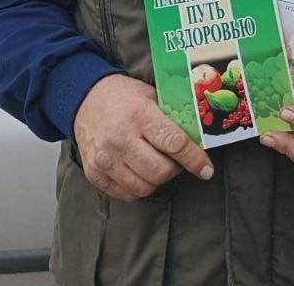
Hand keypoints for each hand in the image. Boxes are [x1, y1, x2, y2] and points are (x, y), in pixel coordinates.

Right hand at [72, 73, 212, 200]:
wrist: (86, 99)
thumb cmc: (125, 98)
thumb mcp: (153, 97)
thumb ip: (173, 120)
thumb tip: (200, 142)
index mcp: (140, 116)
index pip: (175, 144)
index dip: (195, 160)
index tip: (207, 169)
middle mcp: (120, 139)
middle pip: (161, 171)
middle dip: (175, 169)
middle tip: (175, 160)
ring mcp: (105, 159)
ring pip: (145, 187)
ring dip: (157, 180)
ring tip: (156, 164)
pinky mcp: (95, 174)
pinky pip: (127, 195)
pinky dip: (139, 188)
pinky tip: (140, 172)